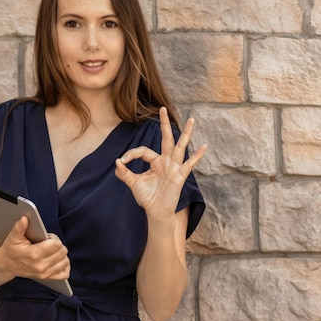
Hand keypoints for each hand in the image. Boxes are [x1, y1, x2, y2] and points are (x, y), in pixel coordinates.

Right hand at [0, 216, 69, 280]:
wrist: (6, 265)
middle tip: (49, 244)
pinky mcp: (46, 278)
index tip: (47, 237)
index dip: (54, 238)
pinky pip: (64, 274)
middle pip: (62, 252)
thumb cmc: (11, 250)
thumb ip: (20, 227)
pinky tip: (58, 261)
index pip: (56, 244)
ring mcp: (44, 274)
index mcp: (33, 255)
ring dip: (61, 254)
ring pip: (65, 261)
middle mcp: (40, 266)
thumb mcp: (13, 237)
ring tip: (52, 251)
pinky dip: (64, 266)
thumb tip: (24, 219)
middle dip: (58, 245)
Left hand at [115, 107, 206, 223]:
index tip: (121, 161)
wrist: (156, 212)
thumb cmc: (147, 197)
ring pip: (180, 146)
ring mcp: (174, 167)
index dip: (131, 154)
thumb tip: (117, 162)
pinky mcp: (180, 176)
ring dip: (185, 133)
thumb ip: (125, 173)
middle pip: (165, 139)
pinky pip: (189, 164)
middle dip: (163, 124)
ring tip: (192, 119)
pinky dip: (196, 156)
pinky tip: (203, 147)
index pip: (143, 150)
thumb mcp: (133, 184)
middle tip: (162, 108)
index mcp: (154, 161)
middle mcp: (165, 161)